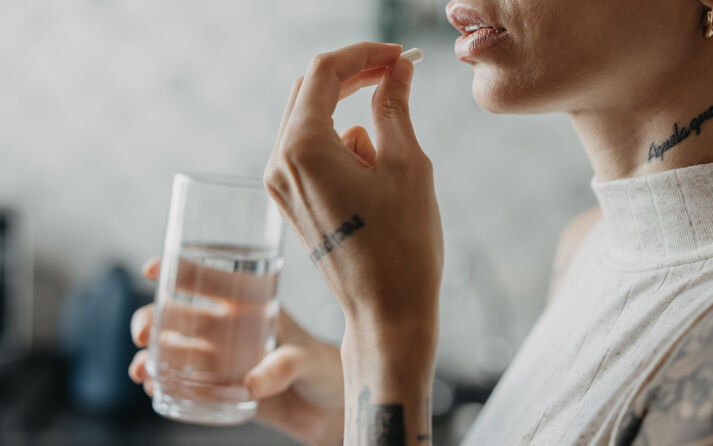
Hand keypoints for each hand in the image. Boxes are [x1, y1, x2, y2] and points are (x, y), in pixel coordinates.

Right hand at [128, 258, 344, 445]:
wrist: (333, 409)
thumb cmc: (326, 369)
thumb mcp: (308, 359)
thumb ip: (282, 367)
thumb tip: (251, 384)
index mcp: (252, 307)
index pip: (213, 281)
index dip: (182, 270)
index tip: (153, 269)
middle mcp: (232, 330)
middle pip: (181, 316)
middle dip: (153, 319)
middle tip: (142, 334)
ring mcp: (224, 360)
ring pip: (176, 350)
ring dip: (152, 355)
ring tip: (142, 371)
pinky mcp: (222, 390)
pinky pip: (185, 385)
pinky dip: (164, 385)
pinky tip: (153, 389)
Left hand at [264, 42, 442, 346]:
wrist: (387, 311)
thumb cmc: (403, 243)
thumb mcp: (407, 165)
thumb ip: (395, 107)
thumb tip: (396, 70)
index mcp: (302, 149)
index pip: (323, 72)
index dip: (364, 54)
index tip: (399, 56)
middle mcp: (279, 164)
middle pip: (309, 92)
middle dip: (354, 78)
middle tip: (397, 76)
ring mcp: (280, 185)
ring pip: (312, 122)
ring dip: (352, 118)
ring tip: (390, 159)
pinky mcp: (291, 201)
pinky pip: (312, 153)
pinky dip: (343, 148)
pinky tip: (372, 182)